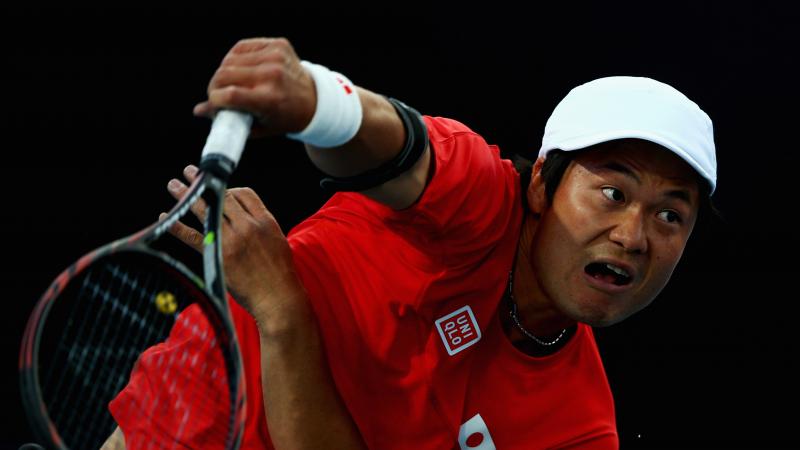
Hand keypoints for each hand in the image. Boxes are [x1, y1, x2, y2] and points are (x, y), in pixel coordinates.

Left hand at [163, 165, 307, 332]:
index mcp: (264, 220)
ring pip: (205, 210)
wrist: (278, 296)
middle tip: (190, 173)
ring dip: (187, 195)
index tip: (220, 191)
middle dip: (204, 183)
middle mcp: (247, 225)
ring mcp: (232, 239)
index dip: (229, 189)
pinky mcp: (218, 255)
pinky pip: (192, 236)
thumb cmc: (280, 271)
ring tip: (174, 185)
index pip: (243, 193)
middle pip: (222, 196)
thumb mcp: (277, 239)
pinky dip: (177, 226)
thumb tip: (242, 215)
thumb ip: (260, 224)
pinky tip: (166, 217)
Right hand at [194, 37, 316, 137]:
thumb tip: (198, 110)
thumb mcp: (257, 126)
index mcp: (270, 99)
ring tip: (231, 83)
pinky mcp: (277, 45)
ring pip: (230, 59)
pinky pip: (242, 47)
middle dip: (215, 86)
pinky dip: (236, 58)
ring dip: (225, 72)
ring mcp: (276, 57)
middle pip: (225, 74)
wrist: (313, 100)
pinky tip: (241, 69)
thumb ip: (228, 119)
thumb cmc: (282, 117)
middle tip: (218, 94)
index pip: (229, 95)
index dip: (214, 100)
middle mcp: (273, 75)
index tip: (214, 104)